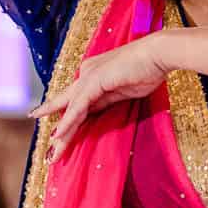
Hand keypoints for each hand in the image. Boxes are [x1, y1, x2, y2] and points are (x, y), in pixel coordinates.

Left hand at [28, 34, 170, 163]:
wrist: (158, 54)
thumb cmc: (148, 70)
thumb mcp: (123, 92)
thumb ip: (105, 101)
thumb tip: (92, 113)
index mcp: (93, 73)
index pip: (77, 102)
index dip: (68, 120)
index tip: (59, 136)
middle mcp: (86, 72)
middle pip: (68, 106)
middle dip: (59, 130)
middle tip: (49, 151)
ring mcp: (88, 75)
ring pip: (71, 109)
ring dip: (62, 133)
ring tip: (52, 153)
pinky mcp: (94, 80)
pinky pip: (78, 106)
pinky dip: (68, 121)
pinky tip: (59, 135)